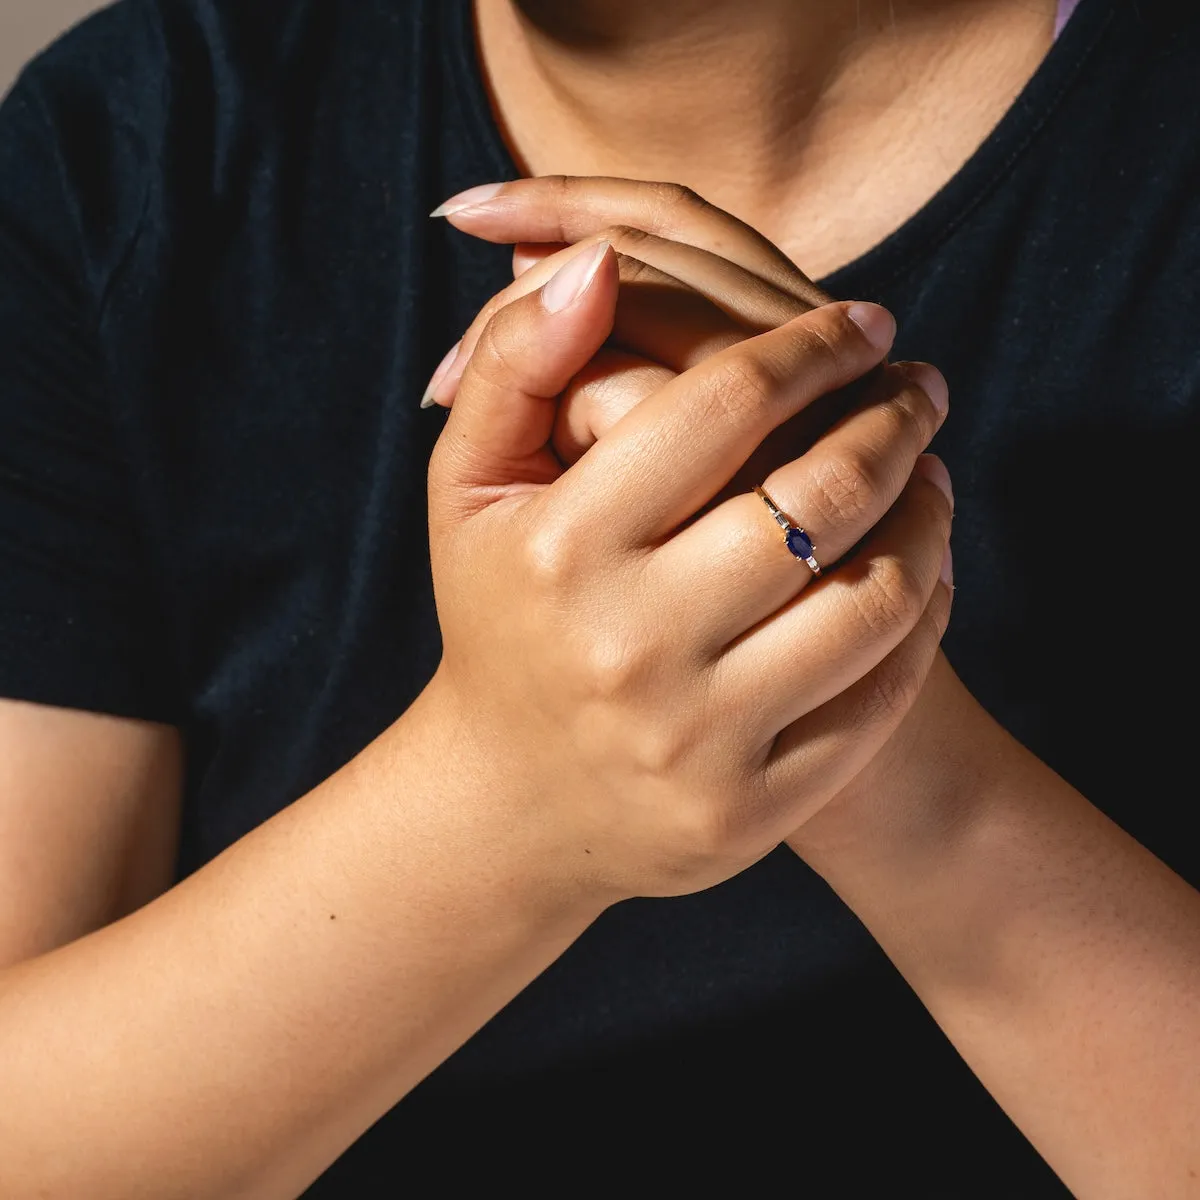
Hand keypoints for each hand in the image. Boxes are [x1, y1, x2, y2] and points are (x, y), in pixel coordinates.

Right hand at [424, 230, 951, 908]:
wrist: (512, 804)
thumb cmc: (504, 620)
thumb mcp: (471, 490)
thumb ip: (515, 364)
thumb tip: (596, 260)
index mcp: (560, 550)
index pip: (724, 403)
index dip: (814, 344)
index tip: (865, 321)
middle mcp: (630, 647)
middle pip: (819, 495)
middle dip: (894, 417)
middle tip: (920, 384)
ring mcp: (700, 738)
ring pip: (875, 595)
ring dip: (929, 510)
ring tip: (929, 469)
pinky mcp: (754, 808)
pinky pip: (882, 693)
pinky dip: (926, 614)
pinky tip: (920, 567)